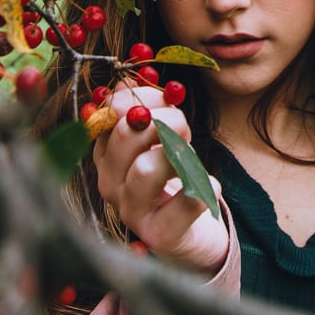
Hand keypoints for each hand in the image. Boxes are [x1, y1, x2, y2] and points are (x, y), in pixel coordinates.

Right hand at [93, 83, 228, 274]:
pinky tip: (208, 185)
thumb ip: (149, 109)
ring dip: (177, 151)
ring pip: (146, 169)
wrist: (189, 237)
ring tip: (191, 154)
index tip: (165, 97)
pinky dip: (204, 186)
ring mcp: (133, 211)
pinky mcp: (161, 235)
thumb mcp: (161, 138)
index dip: (138, 96)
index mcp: (107, 155)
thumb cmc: (173, 180)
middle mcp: (111, 183)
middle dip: (161, 118)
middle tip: (182, 123)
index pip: (108, 113)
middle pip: (125, 136)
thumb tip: (136, 77)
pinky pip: (185, 203)